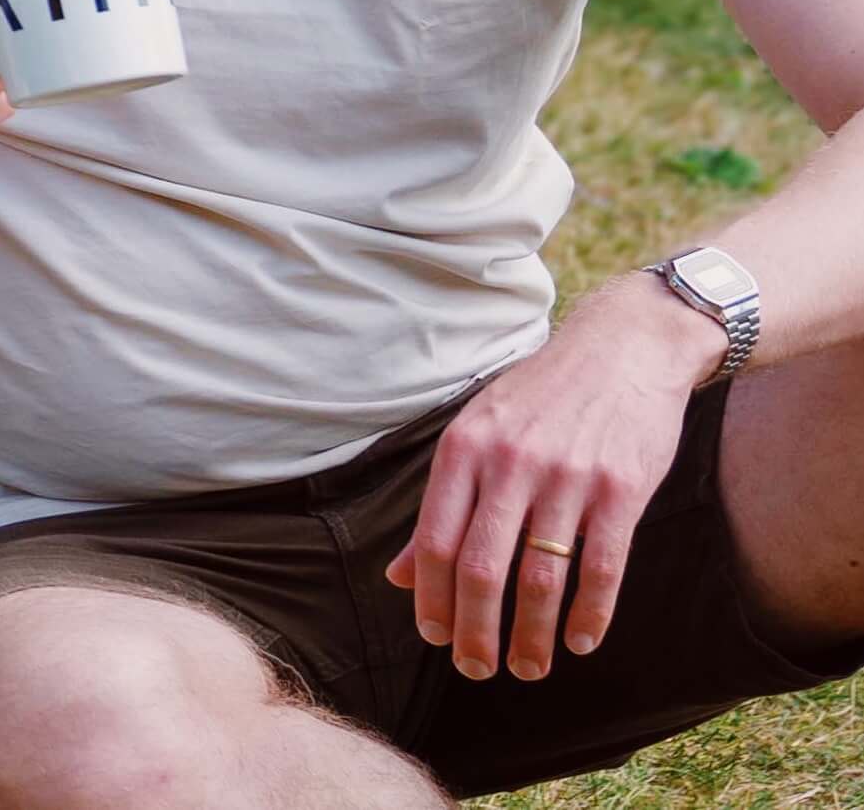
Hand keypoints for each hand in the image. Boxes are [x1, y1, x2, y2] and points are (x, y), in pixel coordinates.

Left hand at [383, 274, 722, 680]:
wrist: (622, 349)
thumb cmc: (539, 397)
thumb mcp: (477, 432)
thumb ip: (440, 504)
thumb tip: (396, 576)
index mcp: (463, 449)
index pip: (432, 541)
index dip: (430, 599)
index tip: (434, 638)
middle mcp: (509, 464)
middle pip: (479, 568)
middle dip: (474, 631)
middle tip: (476, 670)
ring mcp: (566, 477)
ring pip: (539, 578)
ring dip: (530, 635)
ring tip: (526, 668)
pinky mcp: (620, 489)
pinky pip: (602, 568)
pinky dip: (590, 615)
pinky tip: (580, 642)